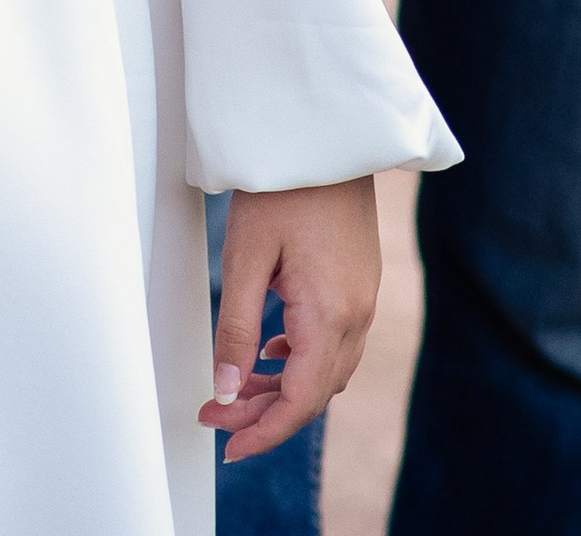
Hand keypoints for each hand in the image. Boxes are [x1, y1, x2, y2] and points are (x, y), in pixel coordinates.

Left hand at [206, 179, 379, 459]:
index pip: (300, 402)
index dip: (263, 430)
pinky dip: (302, 360)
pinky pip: (335, 342)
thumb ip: (238, 329)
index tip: (228, 445)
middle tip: (216, 415)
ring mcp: (364, 300)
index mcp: (330, 316)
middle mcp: (356, 316)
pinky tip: (274, 351)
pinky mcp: (360, 283)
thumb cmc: (283, 186)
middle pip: (313, 392)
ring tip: (237, 388)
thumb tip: (227, 390)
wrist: (328, 135)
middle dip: (265, 413)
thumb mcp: (246, 256)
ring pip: (326, 370)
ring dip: (284, 388)